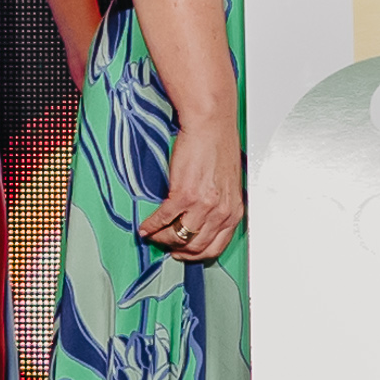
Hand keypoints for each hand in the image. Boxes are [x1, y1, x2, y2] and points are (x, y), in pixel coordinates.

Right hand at [139, 115, 244, 263]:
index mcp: (234, 211)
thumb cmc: (219, 148)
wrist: (211, 125)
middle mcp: (221, 211)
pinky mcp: (183, 194)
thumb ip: (221, 205)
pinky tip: (145, 226)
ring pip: (179, 237)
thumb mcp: (229, 184)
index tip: (184, 252)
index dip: (196, 254)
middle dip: (177, 250)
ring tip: (154, 235)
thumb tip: (205, 222)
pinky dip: (151, 226)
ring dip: (162, 239)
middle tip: (166, 246)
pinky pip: (163, 220)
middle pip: (195, 246)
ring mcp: (202, 205)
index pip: (216, 247)